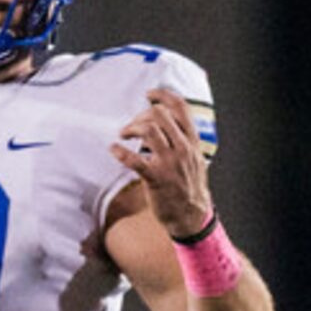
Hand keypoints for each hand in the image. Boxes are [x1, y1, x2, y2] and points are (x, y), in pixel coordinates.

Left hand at [112, 87, 216, 238]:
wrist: (191, 216)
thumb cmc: (189, 187)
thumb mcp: (195, 159)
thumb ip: (185, 140)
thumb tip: (169, 121)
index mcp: (193, 142)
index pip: (181, 108)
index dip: (163, 95)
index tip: (150, 94)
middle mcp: (183, 149)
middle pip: (160, 115)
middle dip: (141, 115)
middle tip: (133, 125)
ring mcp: (170, 163)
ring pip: (148, 130)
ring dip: (131, 127)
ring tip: (124, 135)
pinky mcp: (156, 178)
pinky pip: (134, 160)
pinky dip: (120, 152)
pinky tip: (114, 149)